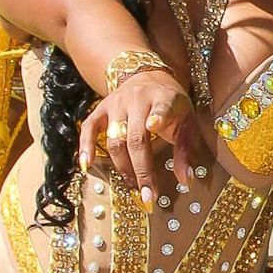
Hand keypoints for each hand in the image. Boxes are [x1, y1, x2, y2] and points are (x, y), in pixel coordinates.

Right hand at [76, 67, 202, 202]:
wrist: (149, 77)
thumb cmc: (172, 105)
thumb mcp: (187, 121)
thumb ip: (186, 149)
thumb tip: (186, 181)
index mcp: (164, 99)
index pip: (161, 108)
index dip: (158, 117)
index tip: (154, 126)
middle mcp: (137, 100)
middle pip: (136, 137)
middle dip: (141, 169)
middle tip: (147, 195)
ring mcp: (116, 104)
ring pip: (114, 138)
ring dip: (122, 167)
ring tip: (133, 186)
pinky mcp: (101, 108)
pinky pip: (89, 128)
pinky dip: (86, 147)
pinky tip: (86, 166)